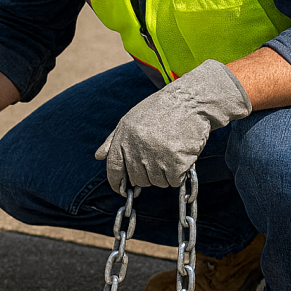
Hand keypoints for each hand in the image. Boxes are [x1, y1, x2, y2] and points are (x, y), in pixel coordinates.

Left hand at [94, 59, 250, 190]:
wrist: (191, 101)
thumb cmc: (161, 110)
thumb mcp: (131, 119)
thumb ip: (113, 139)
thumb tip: (98, 156)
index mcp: (123, 137)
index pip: (114, 168)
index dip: (117, 183)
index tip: (123, 189)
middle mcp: (137, 149)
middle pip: (138, 180)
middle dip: (148, 175)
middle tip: (159, 159)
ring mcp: (156, 156)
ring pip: (157, 183)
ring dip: (166, 174)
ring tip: (171, 152)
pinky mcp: (175, 162)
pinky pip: (174, 181)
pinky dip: (180, 174)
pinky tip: (182, 156)